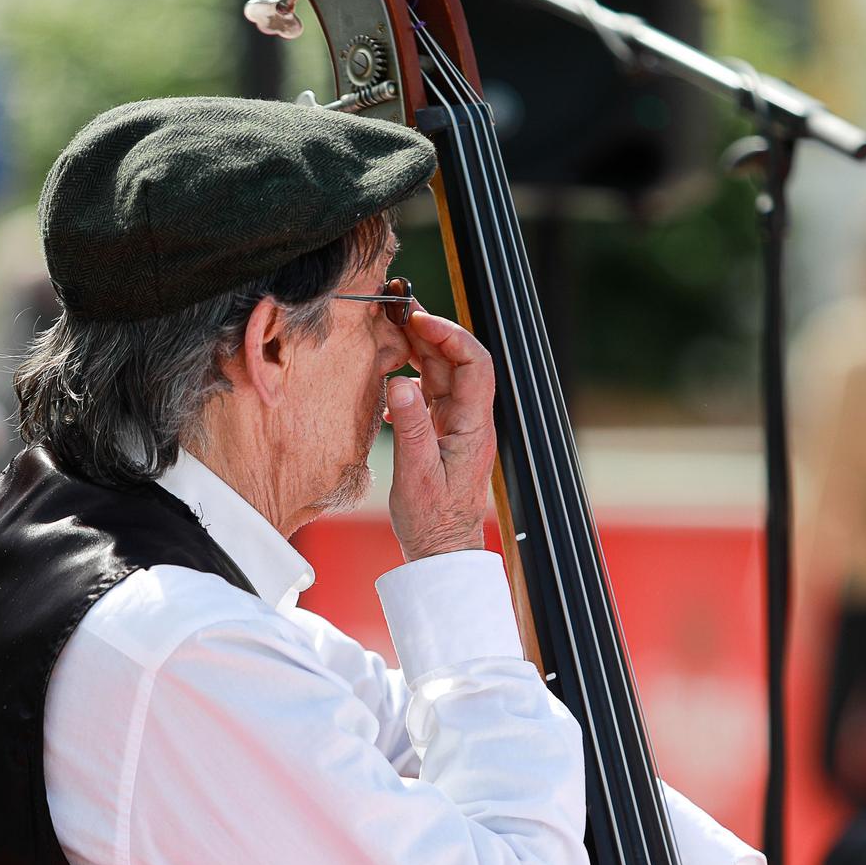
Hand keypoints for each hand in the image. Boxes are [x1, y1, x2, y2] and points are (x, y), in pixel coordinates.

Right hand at [384, 308, 496, 561]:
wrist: (441, 553)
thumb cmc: (433, 522)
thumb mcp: (416, 475)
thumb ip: (410, 427)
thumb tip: (401, 382)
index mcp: (473, 426)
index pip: (474, 363)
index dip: (450, 334)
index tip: (418, 319)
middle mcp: (470, 421)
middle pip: (457, 362)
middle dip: (430, 332)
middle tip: (398, 311)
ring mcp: (457, 427)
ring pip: (443, 375)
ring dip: (420, 351)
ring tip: (391, 331)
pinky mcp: (443, 435)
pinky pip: (431, 395)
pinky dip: (412, 379)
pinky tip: (390, 382)